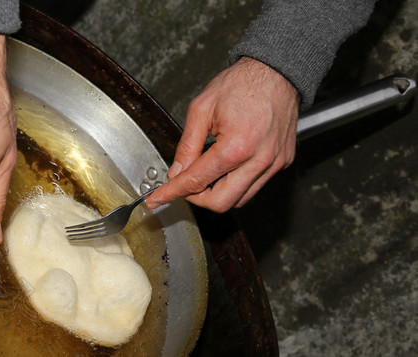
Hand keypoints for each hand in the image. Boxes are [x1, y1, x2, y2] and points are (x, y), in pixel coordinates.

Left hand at [147, 57, 298, 212]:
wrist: (276, 71)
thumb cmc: (243, 83)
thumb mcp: (202, 109)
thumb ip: (187, 145)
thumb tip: (177, 171)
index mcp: (236, 147)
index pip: (197, 181)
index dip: (173, 192)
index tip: (158, 199)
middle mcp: (259, 160)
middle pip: (221, 202)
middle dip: (197, 198)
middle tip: (184, 185)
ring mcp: (274, 163)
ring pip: (240, 199)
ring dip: (217, 193)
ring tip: (205, 172)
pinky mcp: (282, 162)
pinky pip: (255, 185)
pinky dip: (236, 183)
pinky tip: (226, 167)